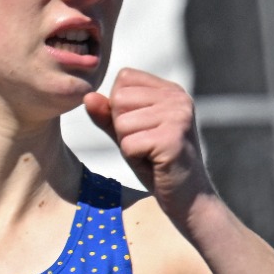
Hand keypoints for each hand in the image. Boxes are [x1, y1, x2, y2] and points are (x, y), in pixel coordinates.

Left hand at [84, 69, 213, 221]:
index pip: (124, 78)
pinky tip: (155, 162)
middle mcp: (177, 97)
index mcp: (169, 90)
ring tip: (151, 153)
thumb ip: (106, 115)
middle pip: (119, 98)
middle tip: (145, 144)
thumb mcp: (127, 134)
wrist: (186, 196)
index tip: (141, 128)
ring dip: (129, 144)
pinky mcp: (173, 137)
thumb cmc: (155, 163)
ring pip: (122, 123)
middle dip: (122, 128)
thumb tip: (87, 96)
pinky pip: (128, 143)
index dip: (119, 107)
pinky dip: (135, 158)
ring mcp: (178, 115)